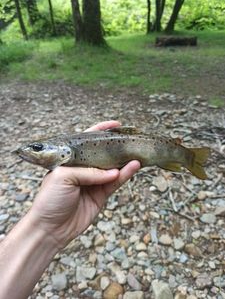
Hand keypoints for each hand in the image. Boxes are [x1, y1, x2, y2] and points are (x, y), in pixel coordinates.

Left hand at [30, 121, 139, 248]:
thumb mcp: (64, 177)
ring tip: (137, 154)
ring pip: (112, 168)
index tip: (115, 125)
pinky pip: (115, 183)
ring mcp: (93, 182)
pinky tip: (133, 167)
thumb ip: (88, 172)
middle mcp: (83, 169)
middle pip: (103, 154)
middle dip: (116, 147)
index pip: (87, 141)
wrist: (50, 228)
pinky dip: (125, 175)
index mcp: (70, 160)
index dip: (100, 131)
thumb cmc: (50, 199)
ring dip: (124, 161)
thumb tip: (111, 173)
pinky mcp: (101, 195)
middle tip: (131, 140)